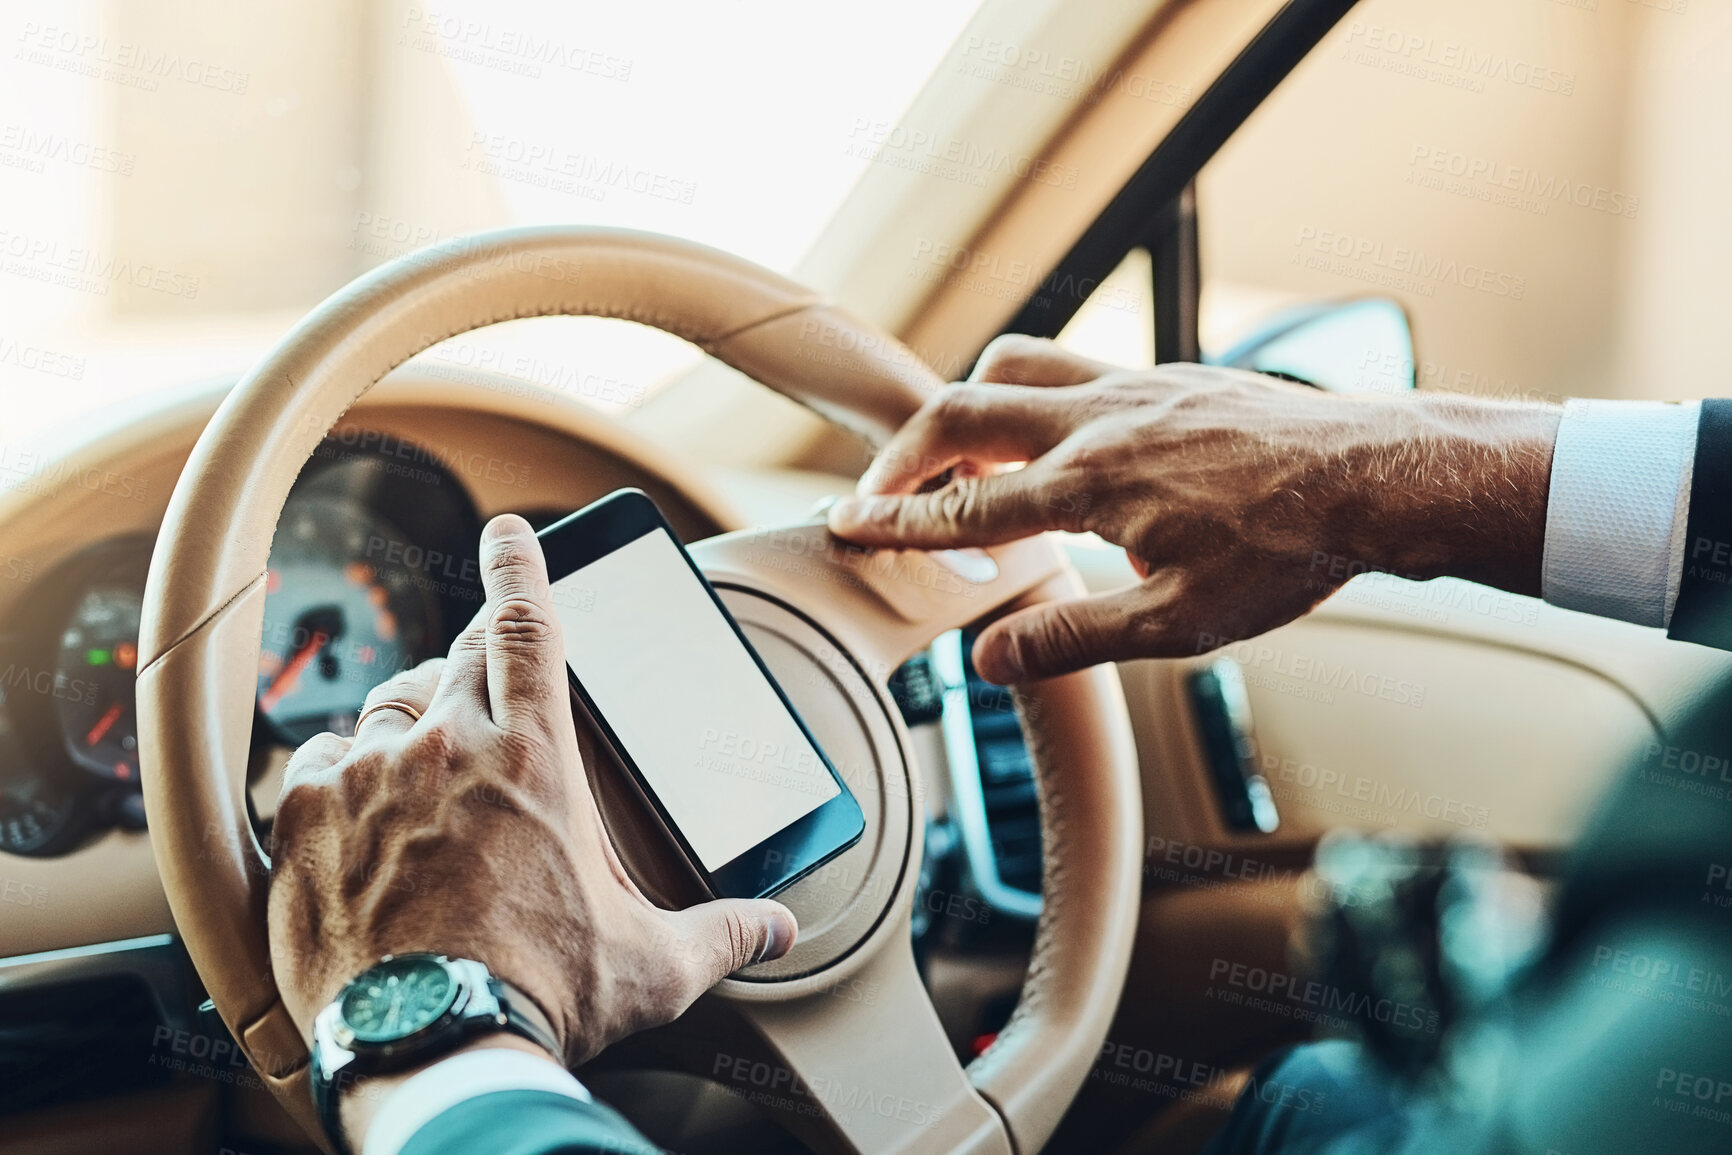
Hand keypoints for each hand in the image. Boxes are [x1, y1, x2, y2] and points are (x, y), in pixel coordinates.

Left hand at [267, 515, 796, 1084]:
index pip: (525, 621)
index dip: (517, 564)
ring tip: (426, 775)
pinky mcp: (307, 814)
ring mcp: (370, 774)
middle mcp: (448, 744)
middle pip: (457, 655)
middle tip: (483, 692)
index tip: (507, 533)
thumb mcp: (652, 963)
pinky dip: (344, 771)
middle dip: (474, 655)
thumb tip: (777, 930)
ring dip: (412, 723)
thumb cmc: (541, 994)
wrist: (433, 1046)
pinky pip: (321, 758)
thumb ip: (723, 932)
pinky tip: (361, 811)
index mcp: (534, 755)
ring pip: (388, 706)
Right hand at [827, 336, 1559, 683]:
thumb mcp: (1179, 624)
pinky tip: (1054, 443)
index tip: (845, 526)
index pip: (964, 505)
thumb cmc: (1289, 553)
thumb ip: (1073, 637)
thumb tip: (989, 660)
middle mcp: (1099, 420)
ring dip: (966, 407)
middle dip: (903, 454)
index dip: (895, 521)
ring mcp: (1134, 386)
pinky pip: (1072, 366)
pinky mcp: (1167, 375)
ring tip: (956, 459)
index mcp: (1091, 486)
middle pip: (962, 412)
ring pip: (1013, 366)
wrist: (1380, 476)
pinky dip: (1032, 397)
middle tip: (876, 493)